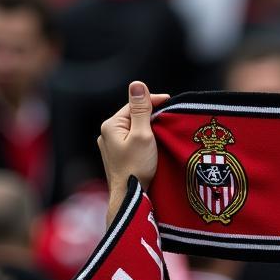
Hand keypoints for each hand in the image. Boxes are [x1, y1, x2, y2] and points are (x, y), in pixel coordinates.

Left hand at [98, 81, 170, 224]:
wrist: (129, 195)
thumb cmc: (136, 166)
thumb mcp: (142, 134)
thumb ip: (140, 109)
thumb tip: (137, 84)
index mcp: (111, 125)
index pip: (134, 105)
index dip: (153, 101)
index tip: (172, 101)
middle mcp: (107, 134)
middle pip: (133, 116)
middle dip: (151, 115)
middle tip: (171, 116)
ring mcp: (110, 147)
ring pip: (133, 129)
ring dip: (148, 127)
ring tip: (164, 129)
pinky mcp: (117, 157)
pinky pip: (131, 141)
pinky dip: (143, 139)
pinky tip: (154, 144)